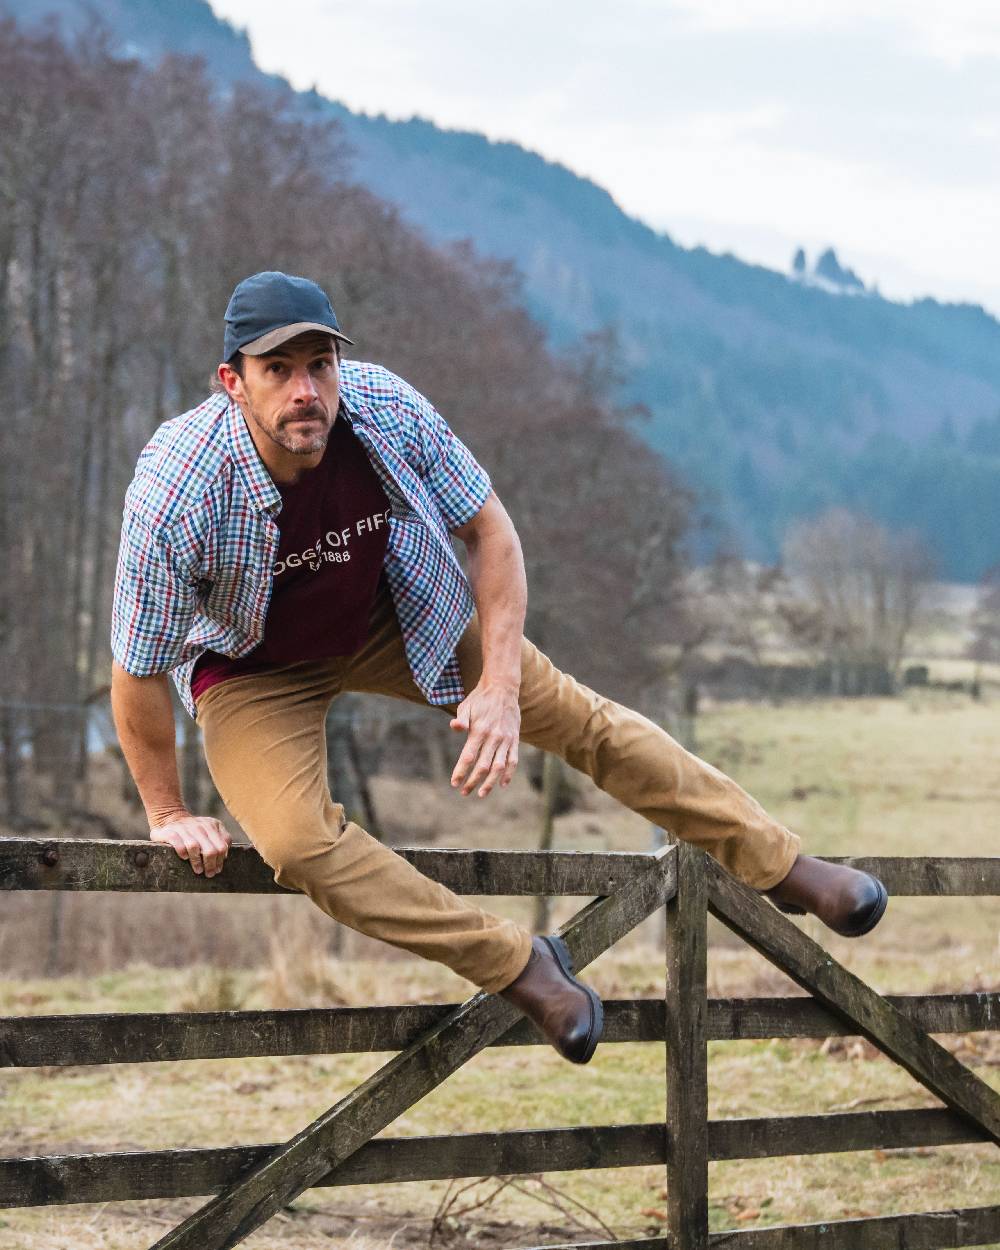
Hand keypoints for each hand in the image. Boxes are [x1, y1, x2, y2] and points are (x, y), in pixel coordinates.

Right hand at [149, 813, 231, 876]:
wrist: (170, 817)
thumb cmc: (194, 830)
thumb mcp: (210, 829)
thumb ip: (221, 838)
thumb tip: (225, 856)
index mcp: (211, 825)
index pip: (221, 845)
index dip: (220, 860)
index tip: (218, 869)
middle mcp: (199, 825)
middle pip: (210, 849)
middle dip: (211, 864)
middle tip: (209, 874)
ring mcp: (184, 828)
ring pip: (194, 847)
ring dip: (197, 861)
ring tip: (198, 870)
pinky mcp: (170, 832)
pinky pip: (178, 844)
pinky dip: (182, 852)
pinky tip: (184, 858)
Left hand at [450, 680, 520, 797]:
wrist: (503, 688)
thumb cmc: (480, 699)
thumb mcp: (466, 706)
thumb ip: (461, 720)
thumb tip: (454, 727)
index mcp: (479, 730)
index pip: (469, 756)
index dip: (461, 771)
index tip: (454, 783)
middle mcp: (494, 737)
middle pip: (483, 766)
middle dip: (473, 781)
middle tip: (464, 792)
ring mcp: (506, 740)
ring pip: (499, 767)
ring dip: (490, 782)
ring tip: (482, 793)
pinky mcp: (515, 740)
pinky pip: (513, 760)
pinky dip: (509, 774)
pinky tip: (502, 784)